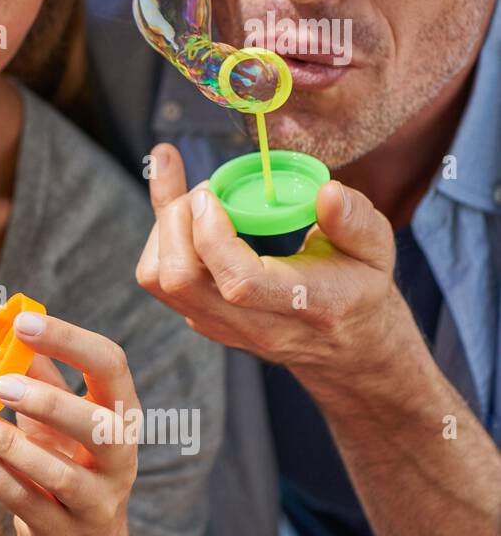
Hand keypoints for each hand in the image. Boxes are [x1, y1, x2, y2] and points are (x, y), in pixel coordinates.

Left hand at [0, 304, 138, 535]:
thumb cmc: (64, 455)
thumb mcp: (54, 410)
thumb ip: (27, 362)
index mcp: (120, 411)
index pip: (111, 366)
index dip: (69, 340)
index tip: (21, 322)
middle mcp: (120, 456)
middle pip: (97, 426)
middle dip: (48, 402)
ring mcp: (96, 500)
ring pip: (58, 474)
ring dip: (6, 443)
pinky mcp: (64, 532)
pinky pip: (27, 502)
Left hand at [135, 143, 422, 402]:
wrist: (344, 346)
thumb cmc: (358, 288)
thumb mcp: (377, 251)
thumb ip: (355, 221)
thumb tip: (328, 192)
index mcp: (306, 305)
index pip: (239, 283)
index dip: (213, 236)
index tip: (213, 193)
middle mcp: (254, 324)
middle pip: (181, 281)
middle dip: (176, 220)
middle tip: (207, 188)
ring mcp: (220, 325)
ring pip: (158, 279)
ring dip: (164, 227)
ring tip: (198, 197)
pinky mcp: (200, 317)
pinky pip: (159, 277)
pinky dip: (160, 236)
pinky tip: (183, 207)